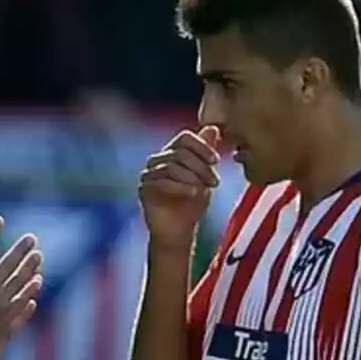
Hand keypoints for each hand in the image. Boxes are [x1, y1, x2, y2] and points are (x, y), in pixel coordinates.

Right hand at [0, 216, 42, 359]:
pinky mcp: (6, 323)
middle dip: (20, 250)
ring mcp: (0, 308)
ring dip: (30, 269)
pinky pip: (22, 307)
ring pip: (20, 284)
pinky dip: (29, 295)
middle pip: (9, 265)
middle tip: (31, 239)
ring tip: (38, 257)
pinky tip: (36, 285)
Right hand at [139, 127, 220, 249]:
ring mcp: (148, 174)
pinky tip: (194, 194)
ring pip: (172, 165)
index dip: (202, 146)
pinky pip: (162, 182)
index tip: (216, 160)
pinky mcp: (144, 189)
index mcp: (171, 153)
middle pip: (180, 151)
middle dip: (201, 166)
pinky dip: (182, 187)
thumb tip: (213, 128)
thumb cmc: (192, 204)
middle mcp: (157, 160)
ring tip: (205, 190)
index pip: (185, 137)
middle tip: (215, 182)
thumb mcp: (204, 176)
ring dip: (193, 177)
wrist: (179, 232)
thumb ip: (205, 153)